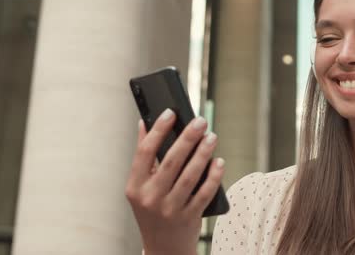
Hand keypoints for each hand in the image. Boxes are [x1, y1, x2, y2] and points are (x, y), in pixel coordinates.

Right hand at [125, 109, 224, 254]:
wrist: (163, 248)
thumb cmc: (152, 210)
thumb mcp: (140, 186)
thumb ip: (143, 156)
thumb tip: (144, 123)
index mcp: (135, 187)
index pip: (145, 152)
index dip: (158, 130)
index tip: (171, 112)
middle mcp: (150, 198)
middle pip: (171, 161)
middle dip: (187, 138)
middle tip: (200, 121)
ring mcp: (170, 209)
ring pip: (190, 176)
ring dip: (203, 154)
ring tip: (212, 137)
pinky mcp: (189, 218)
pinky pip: (205, 193)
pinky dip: (214, 176)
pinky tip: (219, 161)